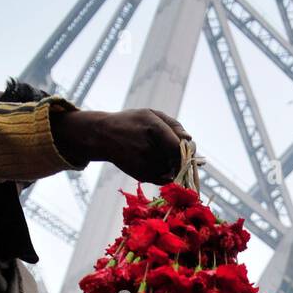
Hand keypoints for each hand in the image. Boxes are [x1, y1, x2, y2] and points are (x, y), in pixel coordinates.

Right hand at [52, 107, 190, 183]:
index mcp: (154, 128)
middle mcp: (150, 147)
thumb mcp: (150, 114)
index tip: (188, 148)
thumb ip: (173, 125)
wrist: (103, 136)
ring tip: (153, 153)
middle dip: (180, 158)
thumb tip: (190, 139)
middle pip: (178, 160)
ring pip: (171, 169)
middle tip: (172, 152)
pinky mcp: (142, 175)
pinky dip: (163, 172)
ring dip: (170, 164)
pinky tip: (152, 162)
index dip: (187, 150)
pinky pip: (163, 177)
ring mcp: (145, 163)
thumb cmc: (131, 123)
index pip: (180, 146)